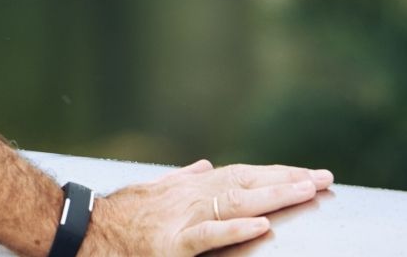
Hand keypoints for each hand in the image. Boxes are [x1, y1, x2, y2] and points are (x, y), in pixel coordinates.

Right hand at [81, 160, 332, 255]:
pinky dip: (236, 227)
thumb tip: (204, 164)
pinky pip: (209, 235)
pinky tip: (262, 224)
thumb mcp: (151, 190)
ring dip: (273, 195)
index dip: (275, 173)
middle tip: (323, 179)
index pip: (242, 175)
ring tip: (305, 191)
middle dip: (287, 181)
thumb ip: (180, 178)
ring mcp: (182, 217)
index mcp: (189, 187)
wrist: (83, 230)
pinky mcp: (173, 243)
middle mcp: (190, 196)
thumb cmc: (117, 215)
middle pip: (247, 183)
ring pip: (235, 202)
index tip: (307, 174)